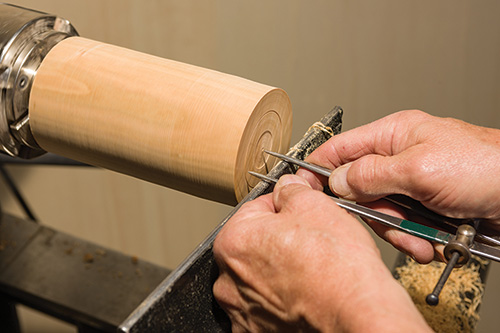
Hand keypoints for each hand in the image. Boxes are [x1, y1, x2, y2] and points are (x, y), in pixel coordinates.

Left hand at [213, 175, 429, 331]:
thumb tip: (287, 187)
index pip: (255, 209)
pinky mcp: (259, 331)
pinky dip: (282, 299)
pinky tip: (304, 293)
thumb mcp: (314, 205)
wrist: (357, 313)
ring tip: (309, 269)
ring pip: (260, 276)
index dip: (283, 206)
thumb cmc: (336, 267)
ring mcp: (242, 310)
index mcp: (233, 242)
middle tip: (309, 241)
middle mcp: (228, 280)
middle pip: (255, 245)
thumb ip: (291, 190)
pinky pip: (267, 306)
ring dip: (279, 270)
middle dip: (278, 238)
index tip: (299, 212)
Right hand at [298, 110, 499, 262]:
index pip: (341, 149)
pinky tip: (431, 242)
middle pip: (359, 189)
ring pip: (381, 213)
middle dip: (373, 212)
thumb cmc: (487, 166)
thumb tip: (336, 181)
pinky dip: (415, 239)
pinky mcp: (426, 208)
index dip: (319, 169)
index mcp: (394, 135)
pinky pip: (404, 228)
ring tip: (420, 236)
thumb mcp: (419, 168)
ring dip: (398, 230)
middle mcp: (399, 159)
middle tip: (390, 218)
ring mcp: (413, 185)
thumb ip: (370, 175)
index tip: (302, 188)